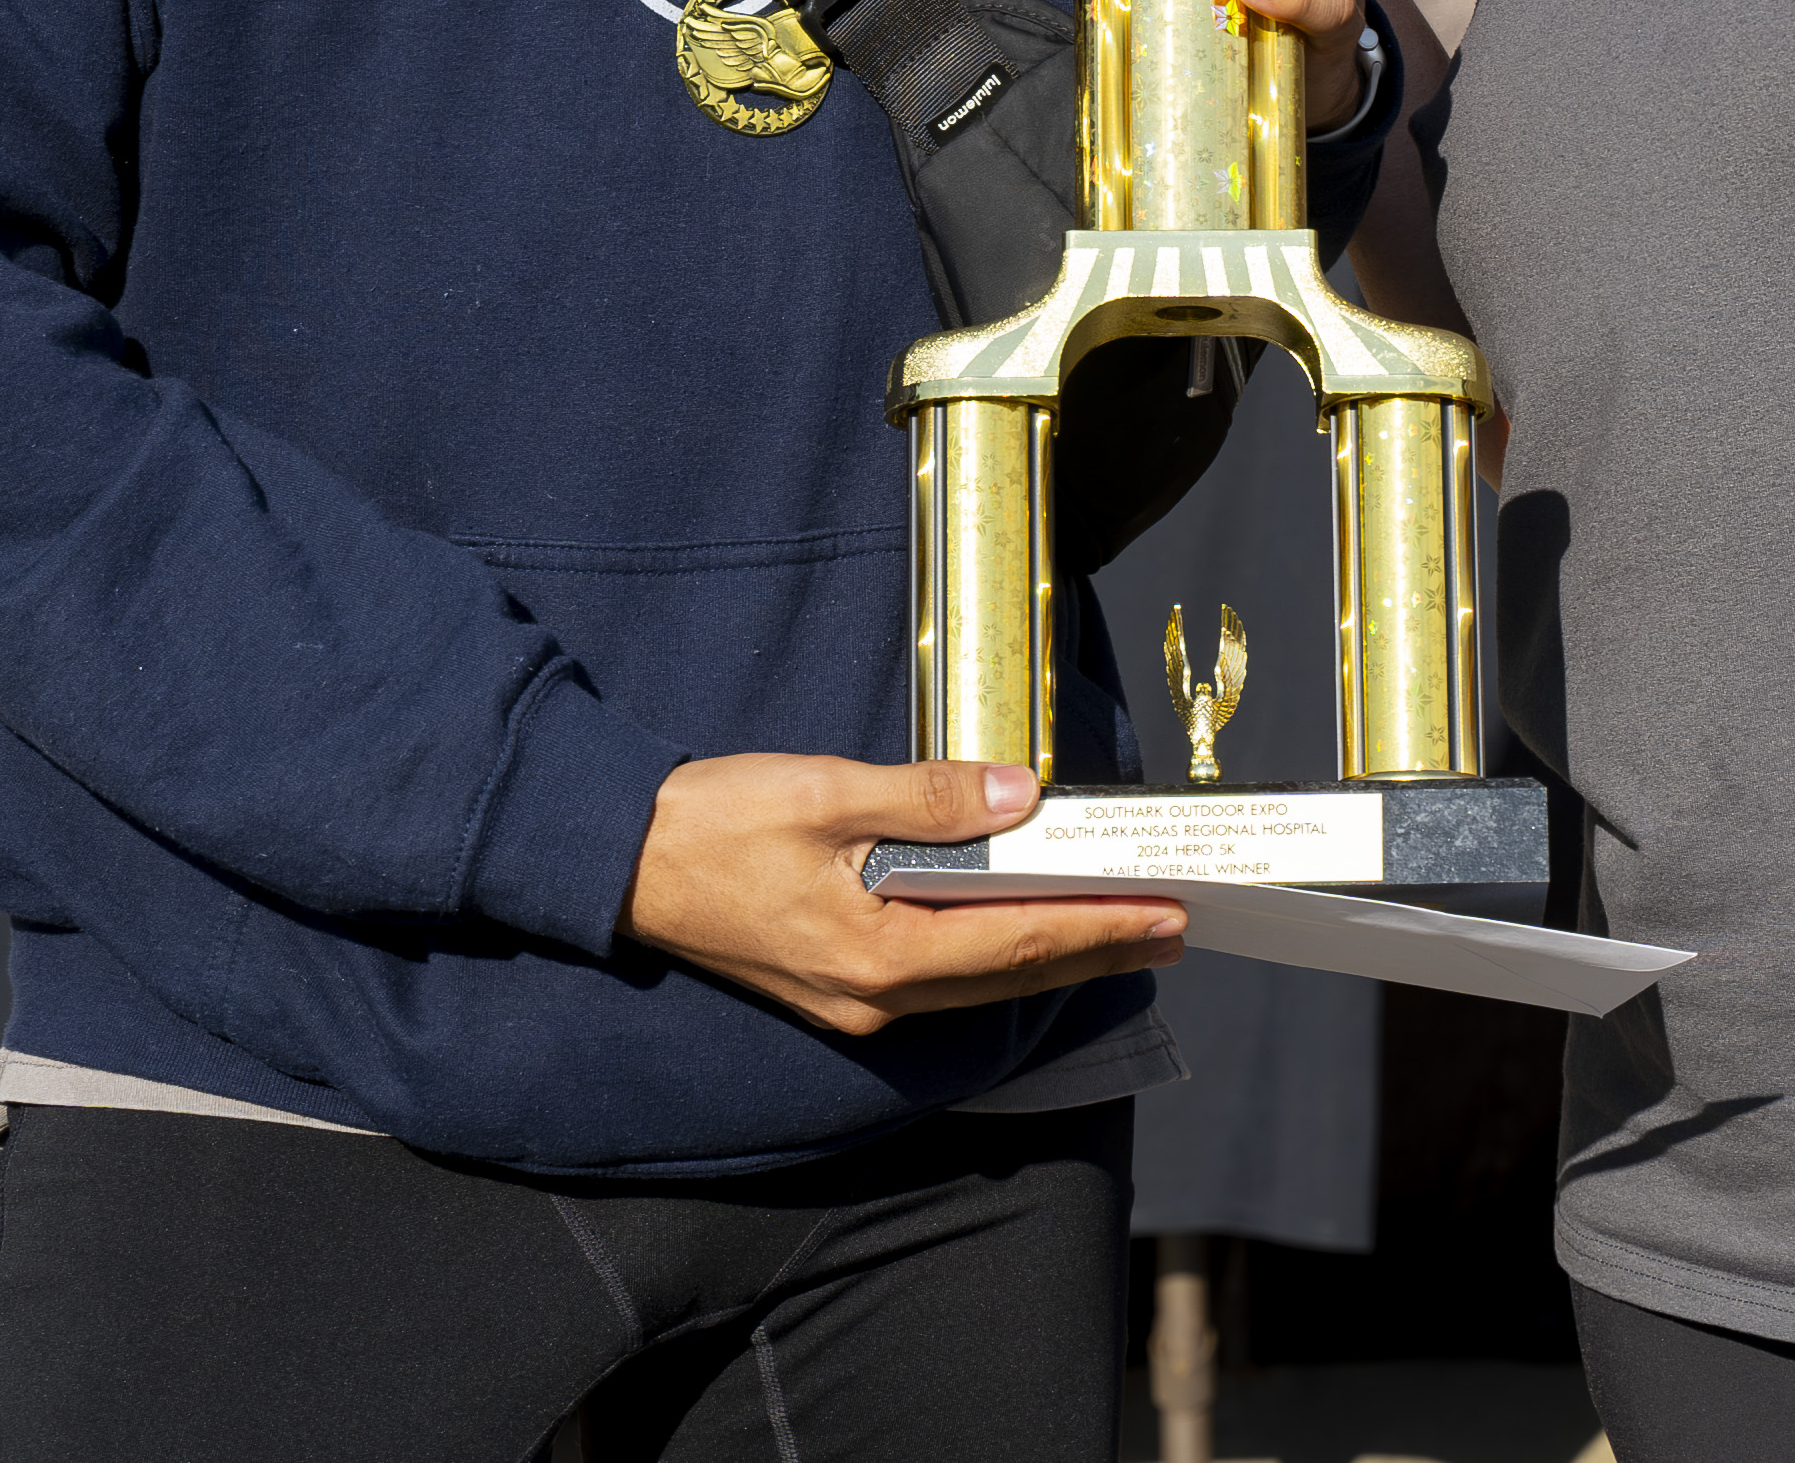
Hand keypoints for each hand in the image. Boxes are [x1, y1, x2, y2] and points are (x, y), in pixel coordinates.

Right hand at [621, 755, 1184, 1036]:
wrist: (619, 863)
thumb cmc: (714, 822)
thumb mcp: (825, 792)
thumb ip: (927, 798)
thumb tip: (1018, 797)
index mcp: (877, 951)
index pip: (1017, 940)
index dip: (1100, 926)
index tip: (1167, 913)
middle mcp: (874, 997)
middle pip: (1010, 976)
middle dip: (1097, 951)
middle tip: (1175, 930)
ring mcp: (854, 1002)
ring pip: (979, 986)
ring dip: (1054, 958)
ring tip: (1121, 935)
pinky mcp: (837, 989)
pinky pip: (942, 983)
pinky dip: (998, 960)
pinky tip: (1024, 940)